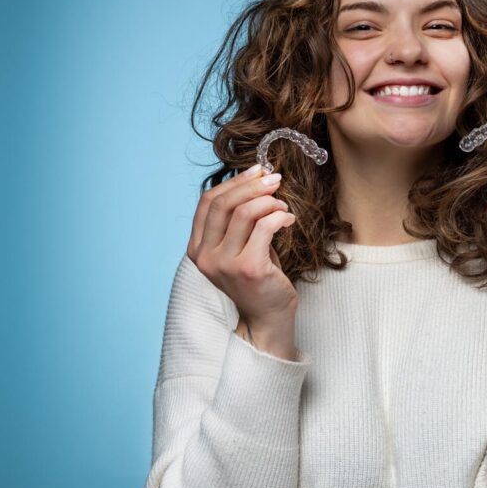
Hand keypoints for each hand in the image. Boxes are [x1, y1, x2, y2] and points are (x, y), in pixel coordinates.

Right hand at [187, 163, 299, 336]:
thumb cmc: (257, 277)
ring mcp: (225, 264)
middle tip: (275, 179)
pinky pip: (265, 227)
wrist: (267, 317)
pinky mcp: (249, 268)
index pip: (208, 202)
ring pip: (245, 212)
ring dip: (270, 201)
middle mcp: (205, 256)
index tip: (257, 170)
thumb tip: (255, 177)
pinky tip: (289, 220)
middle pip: (224, 203)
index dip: (234, 182)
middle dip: (253, 185)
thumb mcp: (239, 246)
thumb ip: (238, 219)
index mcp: (197, 248)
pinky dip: (280, 216)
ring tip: (283, 206)